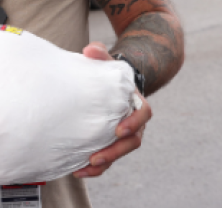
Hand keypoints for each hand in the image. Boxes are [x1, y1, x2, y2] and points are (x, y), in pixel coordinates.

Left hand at [72, 42, 152, 178]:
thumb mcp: (107, 60)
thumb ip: (100, 53)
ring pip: (120, 153)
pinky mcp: (111, 142)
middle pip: (132, 141)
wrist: (111, 85)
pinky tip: (78, 170)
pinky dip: (95, 168)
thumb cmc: (110, 73)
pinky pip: (107, 158)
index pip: (144, 115)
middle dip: (115, 152)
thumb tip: (89, 50)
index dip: (134, 123)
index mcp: (137, 103)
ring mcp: (123, 134)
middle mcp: (134, 122)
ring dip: (104, 163)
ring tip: (85, 169)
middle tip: (96, 158)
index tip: (119, 130)